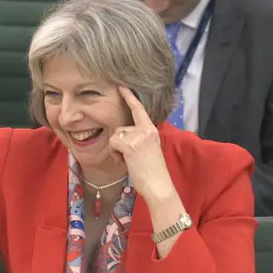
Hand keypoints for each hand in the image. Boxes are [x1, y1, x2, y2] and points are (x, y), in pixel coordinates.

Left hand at [109, 86, 176, 204]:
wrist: (159, 186)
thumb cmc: (152, 172)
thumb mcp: (149, 150)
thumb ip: (139, 139)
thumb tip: (121, 136)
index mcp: (152, 130)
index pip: (139, 110)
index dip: (130, 98)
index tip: (121, 86)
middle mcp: (146, 130)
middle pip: (120, 128)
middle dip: (119, 143)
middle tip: (130, 158)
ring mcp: (139, 137)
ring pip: (115, 136)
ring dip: (117, 150)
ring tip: (129, 161)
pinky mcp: (131, 145)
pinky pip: (113, 144)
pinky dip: (115, 154)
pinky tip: (125, 162)